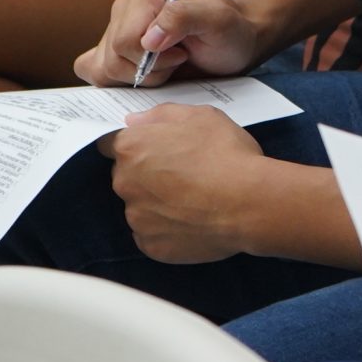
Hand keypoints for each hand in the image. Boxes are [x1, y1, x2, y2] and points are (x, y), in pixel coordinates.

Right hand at [75, 0, 265, 84]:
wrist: (234, 42)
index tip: (183, 55)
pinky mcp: (115, 51)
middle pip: (112, 58)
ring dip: (139, 79)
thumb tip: (148, 39)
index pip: (124, 41)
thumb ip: (185, 17)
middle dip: (148, 71)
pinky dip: (117, 82)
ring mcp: (116, 30)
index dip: (153, 59)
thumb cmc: (229, 30)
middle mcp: (125, 9)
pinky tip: (144, 76)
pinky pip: (93, 69)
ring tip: (168, 66)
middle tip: (178, 61)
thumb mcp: (218, 20)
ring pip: (103, 69)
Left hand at [106, 103, 266, 262]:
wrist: (250, 204)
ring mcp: (137, 218)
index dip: (134, 146)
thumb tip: (134, 121)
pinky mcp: (151, 246)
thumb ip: (161, 115)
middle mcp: (125, 183)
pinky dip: (167, 230)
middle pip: (126, 177)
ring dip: (157, 204)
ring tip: (193, 201)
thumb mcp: (201, 116)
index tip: (154, 150)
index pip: (111, 145)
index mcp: (131, 148)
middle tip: (183, 175)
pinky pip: (152, 235)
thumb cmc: (227, 155)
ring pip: (140, 207)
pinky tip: (193, 221)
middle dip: (146, 175)